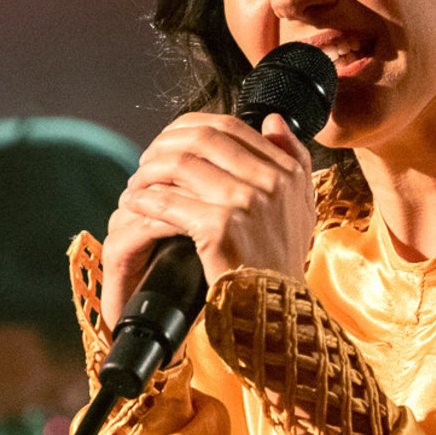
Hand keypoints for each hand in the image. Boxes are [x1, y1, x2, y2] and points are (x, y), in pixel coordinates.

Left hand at [100, 113, 314, 318]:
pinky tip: (136, 205)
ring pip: (181, 163)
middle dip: (165, 145)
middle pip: (203, 138)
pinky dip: (146, 200)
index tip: (168, 144)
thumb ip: (292, 160)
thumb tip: (272, 120)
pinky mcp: (221, 228)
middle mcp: (272, 181)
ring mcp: (248, 203)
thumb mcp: (299, 209)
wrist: (276, 314)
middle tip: (146, 163)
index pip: (229, 126)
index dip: (188, 129)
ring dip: (150, 170)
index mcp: (288, 171)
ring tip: (136, 184)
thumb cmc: (279, 264)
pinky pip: (170, 201)